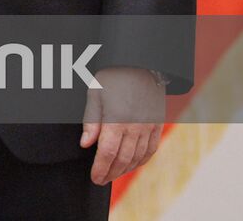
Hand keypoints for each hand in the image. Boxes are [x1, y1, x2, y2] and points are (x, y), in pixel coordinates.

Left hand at [80, 67, 165, 184]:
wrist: (141, 64)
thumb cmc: (113, 75)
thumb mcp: (95, 92)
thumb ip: (91, 120)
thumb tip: (85, 144)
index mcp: (118, 119)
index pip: (108, 153)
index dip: (100, 168)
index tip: (94, 177)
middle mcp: (136, 127)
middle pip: (123, 159)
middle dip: (110, 172)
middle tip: (100, 179)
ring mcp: (149, 127)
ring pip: (137, 157)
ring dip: (124, 169)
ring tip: (112, 174)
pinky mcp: (157, 125)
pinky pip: (151, 150)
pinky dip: (140, 161)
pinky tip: (131, 165)